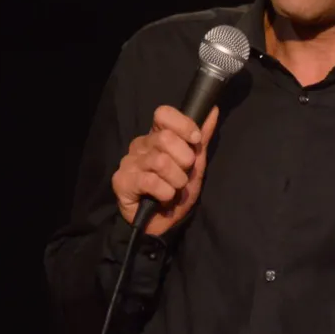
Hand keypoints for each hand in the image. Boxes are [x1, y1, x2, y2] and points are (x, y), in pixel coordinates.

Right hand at [112, 104, 219, 236]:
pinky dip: (165, 193)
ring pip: (160, 161)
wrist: (165, 223)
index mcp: (156, 135)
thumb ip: (202, 137)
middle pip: (165, 138)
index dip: (183, 125)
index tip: (195, 141)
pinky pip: (151, 181)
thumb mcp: (195, 163)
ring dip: (176, 180)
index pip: (163, 114)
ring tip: (174, 189)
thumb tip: (213, 110)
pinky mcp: (121, 181)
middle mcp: (140, 144)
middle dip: (184, 160)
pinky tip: (163, 197)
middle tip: (183, 174)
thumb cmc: (178, 190)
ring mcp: (129, 162)